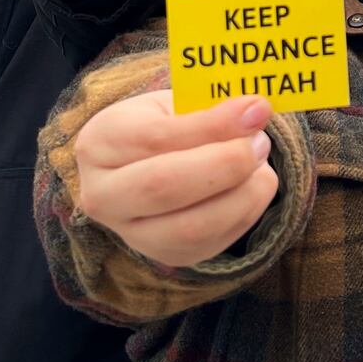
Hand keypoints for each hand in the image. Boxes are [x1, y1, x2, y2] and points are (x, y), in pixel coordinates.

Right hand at [74, 92, 278, 268]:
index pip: (156, 137)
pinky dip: (246, 213)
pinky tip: (255, 186)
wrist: (137, 167)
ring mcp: (131, 234)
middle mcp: (103, 195)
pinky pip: (212, 243)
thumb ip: (208, 110)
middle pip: (164, 187)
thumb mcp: (174, 105)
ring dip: (242, 194)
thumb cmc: (159, 125)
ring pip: (191, 227)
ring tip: (261, 164)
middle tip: (261, 142)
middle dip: (225, 164)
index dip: (212, 126)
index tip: (255, 110)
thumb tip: (255, 112)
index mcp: (101, 142)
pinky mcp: (166, 256)